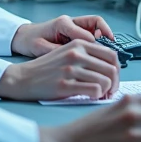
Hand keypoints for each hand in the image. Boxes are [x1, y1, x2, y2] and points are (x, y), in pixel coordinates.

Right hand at [0, 39, 119, 100]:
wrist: (23, 78)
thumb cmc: (47, 69)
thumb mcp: (67, 53)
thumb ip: (88, 56)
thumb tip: (112, 68)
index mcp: (78, 44)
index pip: (111, 55)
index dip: (117, 70)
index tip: (114, 79)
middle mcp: (75, 54)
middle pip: (112, 69)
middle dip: (115, 83)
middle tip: (110, 91)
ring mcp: (70, 69)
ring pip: (105, 81)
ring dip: (107, 92)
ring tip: (101, 96)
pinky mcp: (65, 85)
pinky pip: (94, 91)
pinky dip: (98, 96)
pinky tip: (91, 97)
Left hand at [11, 15, 114, 57]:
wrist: (22, 36)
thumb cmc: (30, 41)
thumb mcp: (40, 49)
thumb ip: (57, 52)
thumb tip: (74, 59)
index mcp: (62, 23)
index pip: (85, 33)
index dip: (94, 47)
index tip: (99, 60)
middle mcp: (71, 21)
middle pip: (96, 23)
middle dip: (107, 36)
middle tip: (113, 53)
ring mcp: (74, 25)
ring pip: (97, 26)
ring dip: (106, 38)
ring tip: (111, 53)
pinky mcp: (75, 31)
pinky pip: (93, 32)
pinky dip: (100, 41)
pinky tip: (101, 53)